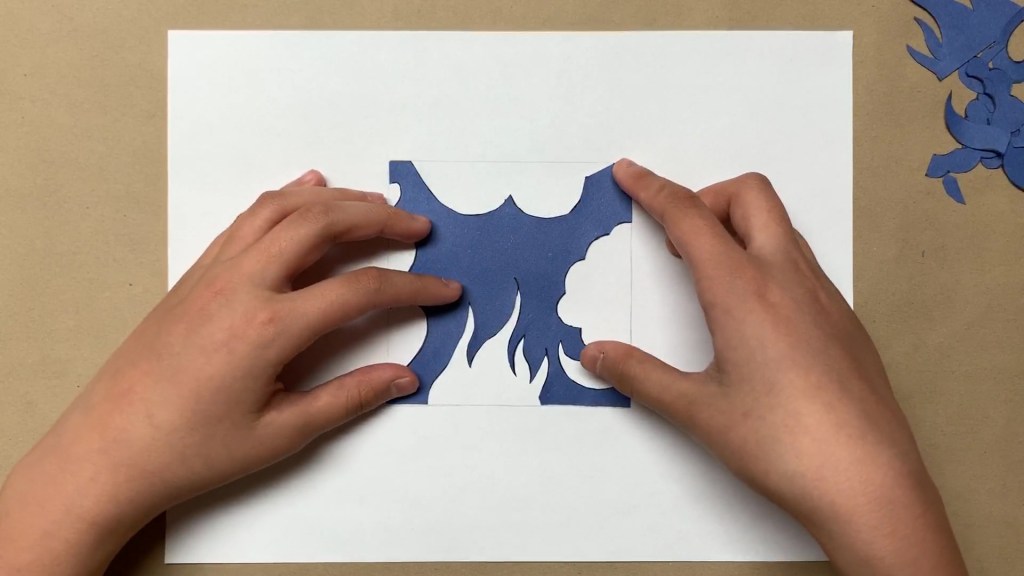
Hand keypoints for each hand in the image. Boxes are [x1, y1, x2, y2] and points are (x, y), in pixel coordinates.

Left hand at [0, 170, 461, 575]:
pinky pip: (247, 218)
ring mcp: (215, 272)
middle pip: (323, 225)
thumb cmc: (191, 450)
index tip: (445, 291)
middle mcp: (243, 284)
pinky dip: (285, 198)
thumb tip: (405, 377)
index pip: (360, 291)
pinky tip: (308, 191)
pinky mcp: (197, 273)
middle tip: (418, 229)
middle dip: (379, 220)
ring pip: (283, 209)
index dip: (412, 288)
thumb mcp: (279, 434)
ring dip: (335, 199)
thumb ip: (348, 398)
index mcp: (269, 327)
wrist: (108, 448)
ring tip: (375, 204)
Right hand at [581, 160, 966, 575]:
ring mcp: (824, 296)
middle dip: (705, 196)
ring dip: (739, 226)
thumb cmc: (781, 445)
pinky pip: (802, 262)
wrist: (870, 482)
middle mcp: (787, 278)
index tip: (629, 173)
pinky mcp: (844, 320)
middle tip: (676, 238)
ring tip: (710, 277)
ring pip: (780, 226)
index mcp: (743, 290)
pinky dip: (768, 258)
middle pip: (748, 195)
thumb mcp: (698, 411)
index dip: (653, 188)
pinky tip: (755, 315)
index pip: (690, 217)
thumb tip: (595, 355)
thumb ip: (641, 375)